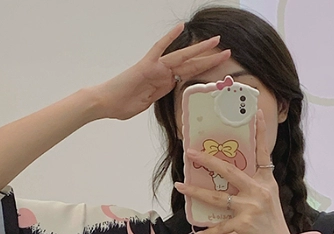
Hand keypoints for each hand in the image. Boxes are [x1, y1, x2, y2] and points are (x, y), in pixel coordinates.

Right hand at [87, 24, 230, 120]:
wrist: (107, 102)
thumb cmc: (123, 104)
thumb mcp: (149, 104)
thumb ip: (160, 98)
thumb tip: (170, 99)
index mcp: (165, 83)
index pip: (190, 74)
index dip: (205, 71)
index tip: (221, 70)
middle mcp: (163, 72)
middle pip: (191, 64)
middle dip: (210, 58)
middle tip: (227, 51)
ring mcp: (155, 67)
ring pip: (182, 56)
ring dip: (199, 49)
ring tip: (216, 41)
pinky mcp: (146, 65)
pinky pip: (159, 48)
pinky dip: (169, 38)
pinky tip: (180, 28)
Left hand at [174, 110, 296, 233]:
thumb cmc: (271, 225)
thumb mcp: (267, 200)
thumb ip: (252, 187)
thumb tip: (226, 180)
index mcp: (266, 181)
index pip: (263, 152)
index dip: (260, 132)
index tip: (257, 113)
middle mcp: (260, 191)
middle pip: (229, 171)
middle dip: (207, 160)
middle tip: (190, 153)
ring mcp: (252, 207)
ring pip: (217, 197)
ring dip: (196, 191)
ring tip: (180, 186)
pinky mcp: (245, 224)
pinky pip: (221, 226)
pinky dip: (209, 231)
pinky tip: (199, 232)